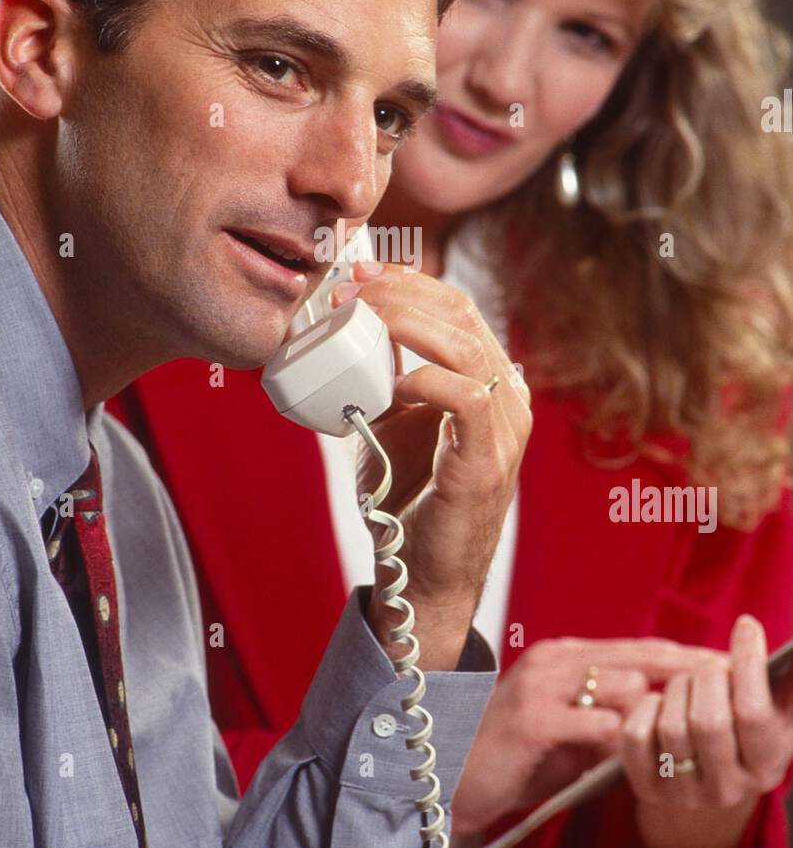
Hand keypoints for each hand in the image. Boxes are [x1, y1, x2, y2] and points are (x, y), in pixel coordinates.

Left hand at [330, 259, 531, 670]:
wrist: (422, 574)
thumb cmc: (410, 497)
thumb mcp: (394, 420)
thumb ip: (383, 376)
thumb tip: (339, 332)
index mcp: (491, 380)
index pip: (458, 308)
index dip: (410, 282)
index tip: (361, 273)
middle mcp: (508, 397)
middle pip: (462, 316)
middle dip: (401, 293)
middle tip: (351, 290)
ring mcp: (505, 429)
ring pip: (466, 347)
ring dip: (407, 324)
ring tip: (363, 320)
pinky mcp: (487, 462)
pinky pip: (466, 398)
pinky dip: (426, 379)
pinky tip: (394, 381)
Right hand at [451, 635, 716, 834]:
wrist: (452, 771)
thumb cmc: (514, 754)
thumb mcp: (569, 726)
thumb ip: (609, 712)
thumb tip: (664, 711)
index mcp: (565, 655)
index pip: (638, 647)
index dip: (683, 656)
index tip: (720, 666)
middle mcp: (555, 659)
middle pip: (639, 658)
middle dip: (681, 680)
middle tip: (712, 697)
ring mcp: (541, 684)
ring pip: (623, 687)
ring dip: (643, 720)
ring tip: (647, 744)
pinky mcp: (532, 718)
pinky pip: (597, 724)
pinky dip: (615, 741)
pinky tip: (615, 756)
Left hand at [621, 614, 792, 847]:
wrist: (712, 778)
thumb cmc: (748, 729)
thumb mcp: (778, 709)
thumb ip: (784, 679)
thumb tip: (781, 643)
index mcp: (767, 767)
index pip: (754, 713)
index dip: (748, 663)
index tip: (746, 625)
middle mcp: (728, 789)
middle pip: (708, 721)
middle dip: (708, 677)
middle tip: (712, 669)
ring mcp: (686, 794)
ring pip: (671, 726)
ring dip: (678, 689)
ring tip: (690, 688)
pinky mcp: (649, 788)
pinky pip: (636, 735)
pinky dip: (647, 707)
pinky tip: (663, 706)